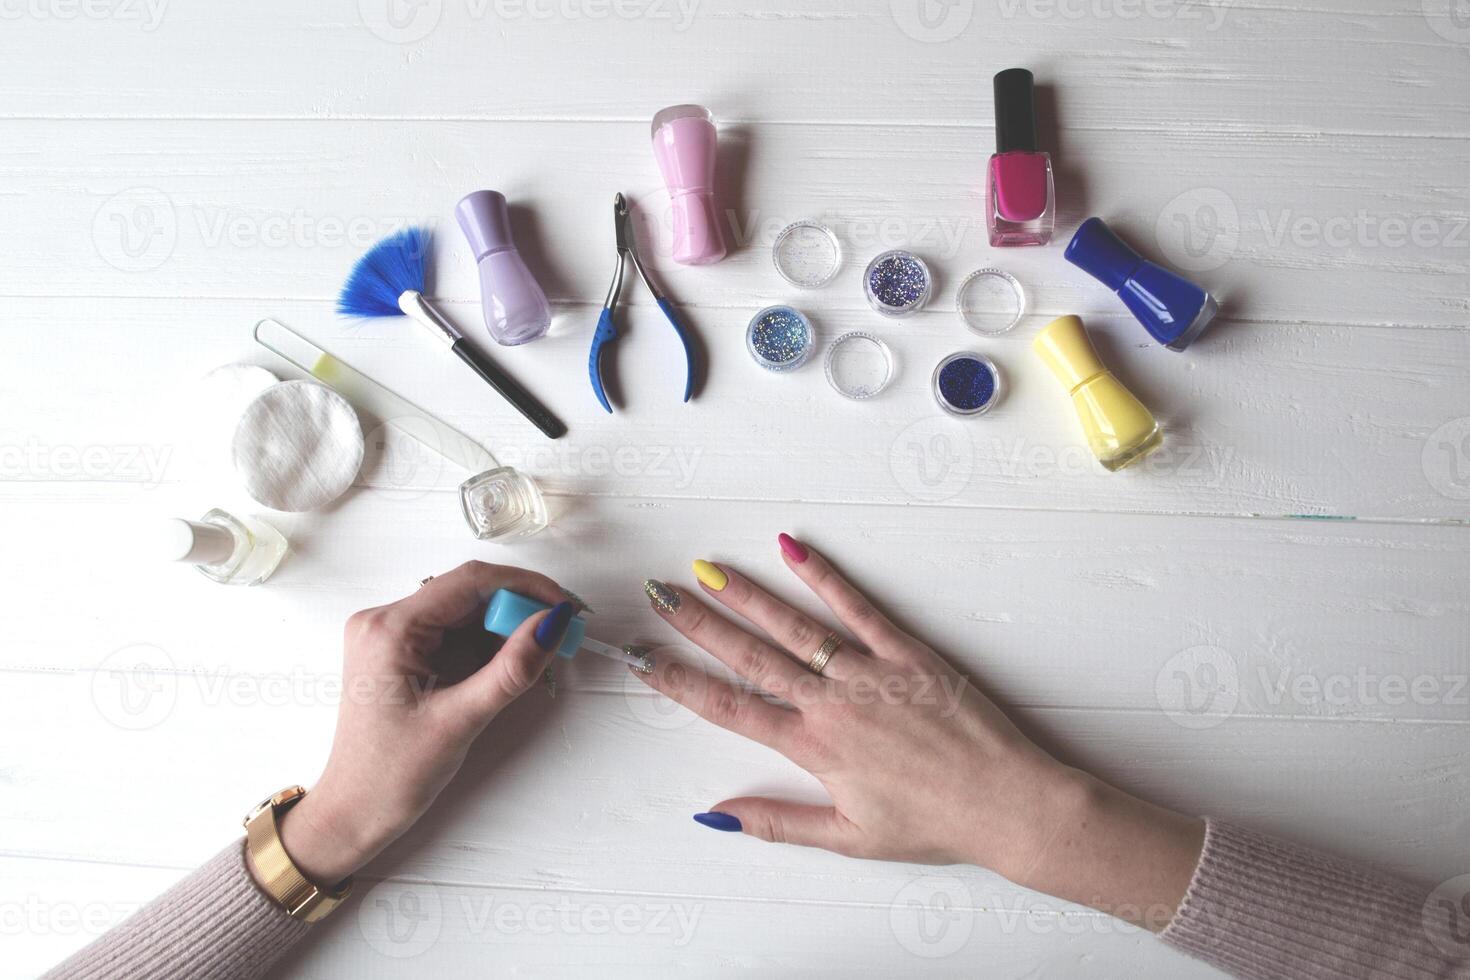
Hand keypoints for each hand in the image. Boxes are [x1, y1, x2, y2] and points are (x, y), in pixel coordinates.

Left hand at [266, 561, 573, 886]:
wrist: (353, 812)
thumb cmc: (393, 775)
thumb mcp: (461, 720)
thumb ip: (512, 669)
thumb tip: (554, 623)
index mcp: (390, 629)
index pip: (470, 581)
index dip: (525, 587)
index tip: (565, 608)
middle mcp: (383, 620)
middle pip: (467, 592)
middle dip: (518, 609)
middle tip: (560, 635)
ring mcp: (388, 634)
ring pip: (463, 610)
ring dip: (504, 627)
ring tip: (539, 654)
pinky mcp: (398, 651)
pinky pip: (451, 630)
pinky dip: (485, 643)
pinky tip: (507, 664)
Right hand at [634, 535, 1203, 929]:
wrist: (1006, 802)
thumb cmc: (933, 823)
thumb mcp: (847, 838)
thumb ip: (777, 822)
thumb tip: (715, 817)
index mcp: (814, 749)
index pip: (730, 708)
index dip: (680, 681)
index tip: (643, 657)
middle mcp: (832, 705)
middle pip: (750, 657)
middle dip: (698, 624)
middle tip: (658, 595)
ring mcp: (869, 673)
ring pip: (794, 627)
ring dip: (746, 596)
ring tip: (706, 570)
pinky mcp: (908, 652)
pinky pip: (859, 607)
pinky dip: (824, 576)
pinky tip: (791, 549)